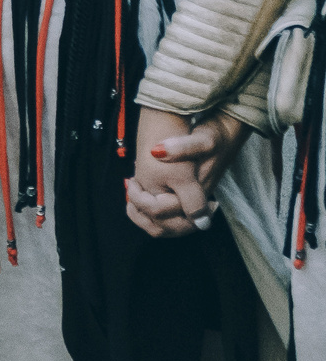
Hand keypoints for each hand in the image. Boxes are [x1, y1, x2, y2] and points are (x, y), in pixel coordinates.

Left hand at [127, 107, 250, 236]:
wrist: (231, 133)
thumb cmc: (218, 137)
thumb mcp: (203, 139)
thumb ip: (183, 147)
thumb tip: (157, 151)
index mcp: (196, 192)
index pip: (167, 214)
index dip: (144, 203)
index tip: (132, 181)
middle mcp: (197, 201)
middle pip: (168, 227)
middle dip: (142, 215)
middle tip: (130, 190)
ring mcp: (195, 199)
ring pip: (170, 225)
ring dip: (147, 215)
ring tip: (134, 192)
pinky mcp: (192, 193)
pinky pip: (172, 214)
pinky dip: (154, 208)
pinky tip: (144, 188)